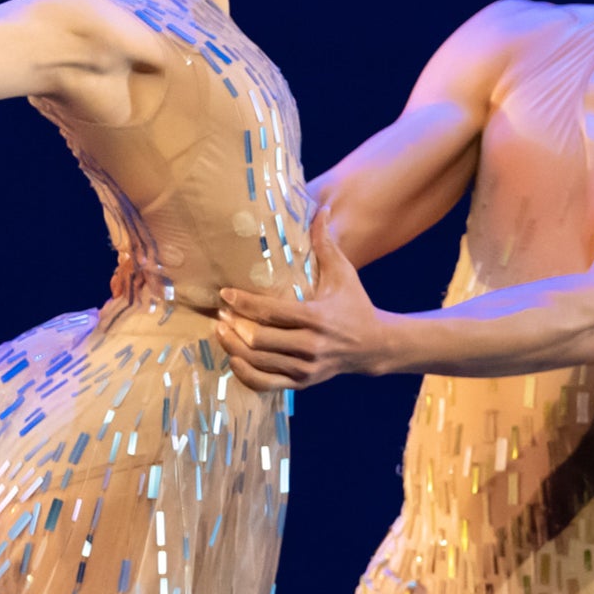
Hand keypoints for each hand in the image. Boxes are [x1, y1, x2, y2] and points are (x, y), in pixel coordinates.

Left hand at [216, 225, 383, 389]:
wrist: (374, 346)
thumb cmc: (355, 304)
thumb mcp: (344, 273)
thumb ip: (327, 244)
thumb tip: (322, 209)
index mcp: (317, 318)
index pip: (272, 312)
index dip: (245, 303)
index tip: (226, 294)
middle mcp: (310, 346)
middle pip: (260, 340)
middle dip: (235, 326)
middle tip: (219, 314)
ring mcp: (306, 368)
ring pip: (259, 362)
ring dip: (234, 348)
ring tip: (220, 332)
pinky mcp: (302, 383)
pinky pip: (265, 384)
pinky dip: (245, 374)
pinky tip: (233, 359)